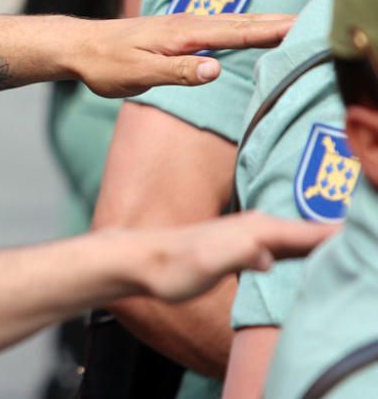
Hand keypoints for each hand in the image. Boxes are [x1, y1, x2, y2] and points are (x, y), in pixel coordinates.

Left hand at [67, 13, 292, 97]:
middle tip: (310, 20)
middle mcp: (185, 24)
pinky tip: (245, 28)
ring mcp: (180, 25)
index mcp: (182, 35)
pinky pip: (215, 26)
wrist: (78, 46)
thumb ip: (178, 72)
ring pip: (228, 21)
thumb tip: (217, 68)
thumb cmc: (105, 64)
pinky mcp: (173, 31)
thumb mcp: (139, 75)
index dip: (268, 30)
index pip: (235, 32)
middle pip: (239, 22)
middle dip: (275, 21)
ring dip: (260, 20)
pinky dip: (238, 25)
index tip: (299, 27)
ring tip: (289, 22)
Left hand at [134, 212, 337, 302]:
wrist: (139, 261)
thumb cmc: (171, 268)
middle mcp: (255, 226)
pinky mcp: (241, 245)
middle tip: (363, 242)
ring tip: (348, 244)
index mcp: (254, 230)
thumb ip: (237, 256)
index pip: (307, 234)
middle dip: (337, 236)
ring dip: (322, 240)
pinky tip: (309, 252)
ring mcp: (248, 234)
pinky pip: (283, 244)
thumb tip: (266, 254)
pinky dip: (302, 246)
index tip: (357, 239)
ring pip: (297, 236)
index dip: (334, 237)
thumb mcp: (204, 266)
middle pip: (309, 232)